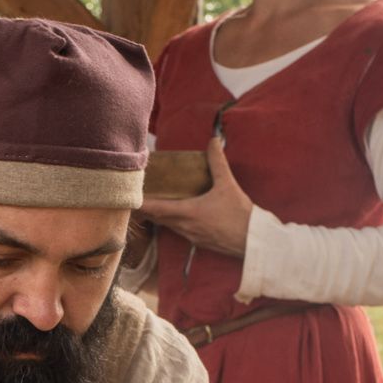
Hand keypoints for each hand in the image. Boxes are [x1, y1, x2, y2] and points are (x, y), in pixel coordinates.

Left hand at [142, 135, 252, 257]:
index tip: (128, 200)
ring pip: (168, 226)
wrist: (254, 242)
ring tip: (151, 206)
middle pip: (158, 218)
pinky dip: (172, 223)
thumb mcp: (228, 185)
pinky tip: (177, 217)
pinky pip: (179, 232)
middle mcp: (185, 227)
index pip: (157, 208)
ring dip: (159, 217)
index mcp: (188, 213)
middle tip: (136, 199)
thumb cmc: (240, 215)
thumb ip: (218, 162)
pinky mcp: (199, 242)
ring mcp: (192, 236)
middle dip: (146, 209)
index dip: (141, 203)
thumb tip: (213, 141)